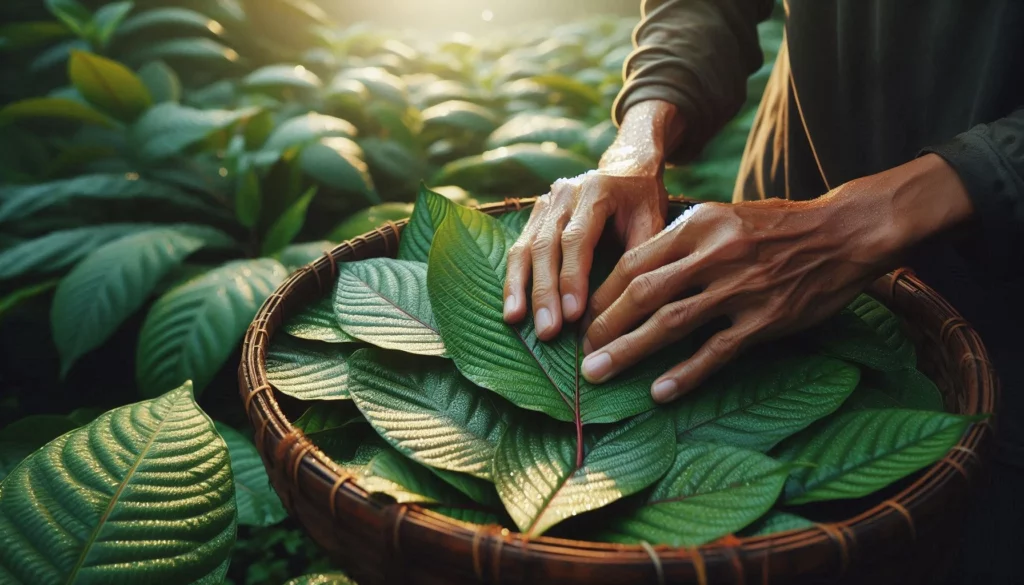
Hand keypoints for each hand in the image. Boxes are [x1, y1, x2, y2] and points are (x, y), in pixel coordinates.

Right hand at [503, 101, 684, 339]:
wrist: (626, 167)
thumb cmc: (643, 200)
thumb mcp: (654, 221)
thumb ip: (641, 255)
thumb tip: (627, 304)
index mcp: (595, 191)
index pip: (577, 239)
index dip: (572, 278)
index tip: (573, 315)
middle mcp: (564, 194)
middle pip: (546, 245)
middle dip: (544, 291)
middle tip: (547, 331)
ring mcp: (545, 202)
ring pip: (526, 248)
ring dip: (520, 287)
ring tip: (516, 320)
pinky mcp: (535, 215)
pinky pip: (520, 249)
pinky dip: (514, 280)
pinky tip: (512, 308)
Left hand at [579, 153, 974, 402]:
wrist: (843, 232)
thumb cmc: (775, 228)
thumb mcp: (722, 217)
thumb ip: (679, 242)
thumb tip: (629, 274)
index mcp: (697, 224)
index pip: (634, 261)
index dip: (601, 293)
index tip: (581, 318)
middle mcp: (714, 253)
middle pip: (643, 293)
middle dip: (604, 326)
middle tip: (580, 354)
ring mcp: (741, 287)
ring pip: (671, 322)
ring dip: (629, 351)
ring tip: (598, 373)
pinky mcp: (767, 319)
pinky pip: (716, 351)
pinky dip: (685, 374)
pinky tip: (659, 393)